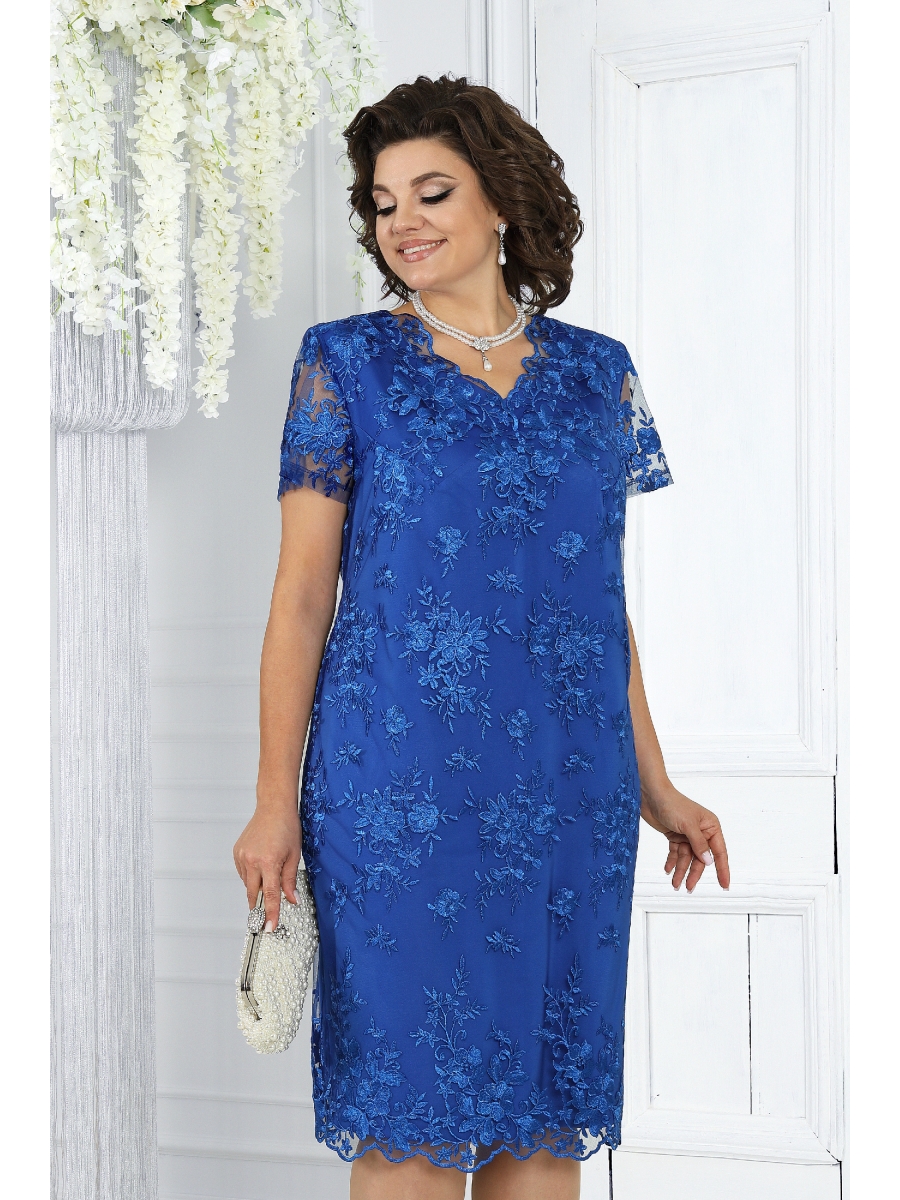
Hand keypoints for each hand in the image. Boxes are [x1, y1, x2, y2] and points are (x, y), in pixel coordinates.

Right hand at [233, 804, 301, 930]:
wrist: (273, 807)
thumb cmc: (287, 827)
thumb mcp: (295, 855)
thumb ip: (290, 880)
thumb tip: (292, 900)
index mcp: (269, 861)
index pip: (270, 895)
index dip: (271, 913)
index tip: (269, 928)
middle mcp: (252, 860)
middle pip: (254, 893)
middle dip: (260, 905)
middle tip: (266, 915)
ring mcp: (242, 856)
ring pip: (248, 883)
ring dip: (257, 886)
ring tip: (270, 871)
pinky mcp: (236, 853)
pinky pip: (243, 873)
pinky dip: (251, 875)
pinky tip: (261, 864)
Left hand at [640, 783, 729, 891]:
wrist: (651, 795)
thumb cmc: (672, 803)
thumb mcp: (688, 825)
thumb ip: (699, 844)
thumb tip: (708, 861)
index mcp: (710, 826)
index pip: (719, 852)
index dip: (722, 870)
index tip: (724, 884)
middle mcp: (701, 831)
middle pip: (700, 858)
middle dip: (693, 873)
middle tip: (688, 887)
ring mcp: (687, 834)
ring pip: (687, 858)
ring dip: (681, 870)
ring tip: (675, 883)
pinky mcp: (675, 835)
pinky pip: (676, 853)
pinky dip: (672, 862)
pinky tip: (668, 870)